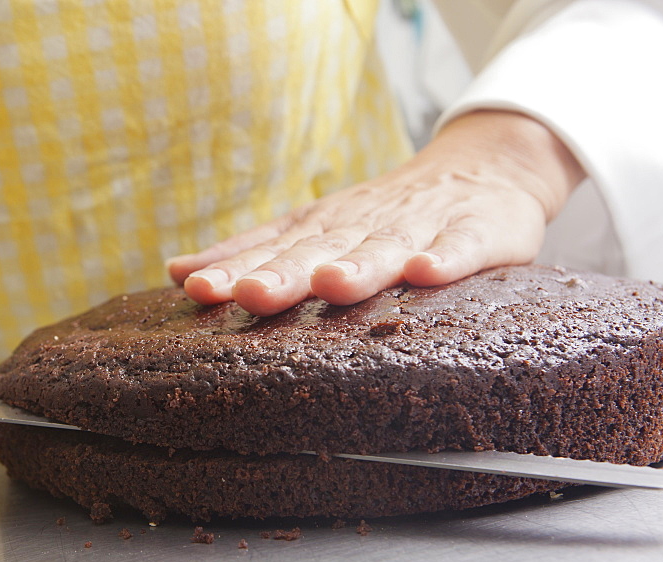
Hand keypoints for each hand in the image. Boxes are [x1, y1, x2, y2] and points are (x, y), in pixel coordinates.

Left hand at [168, 111, 583, 315]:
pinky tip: (426, 272)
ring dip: (358, 268)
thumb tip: (179, 272)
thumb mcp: (313, 226)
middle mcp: (363, 226)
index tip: (198, 289)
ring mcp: (419, 228)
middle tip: (252, 293)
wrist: (483, 167)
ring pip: (385, 249)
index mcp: (323, 229)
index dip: (236, 270)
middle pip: (321, 251)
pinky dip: (444, 258)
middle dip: (286, 273)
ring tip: (332, 285)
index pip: (273, 251)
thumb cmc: (383, 212)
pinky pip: (460, 247)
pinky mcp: (474, 232)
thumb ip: (254, 252)